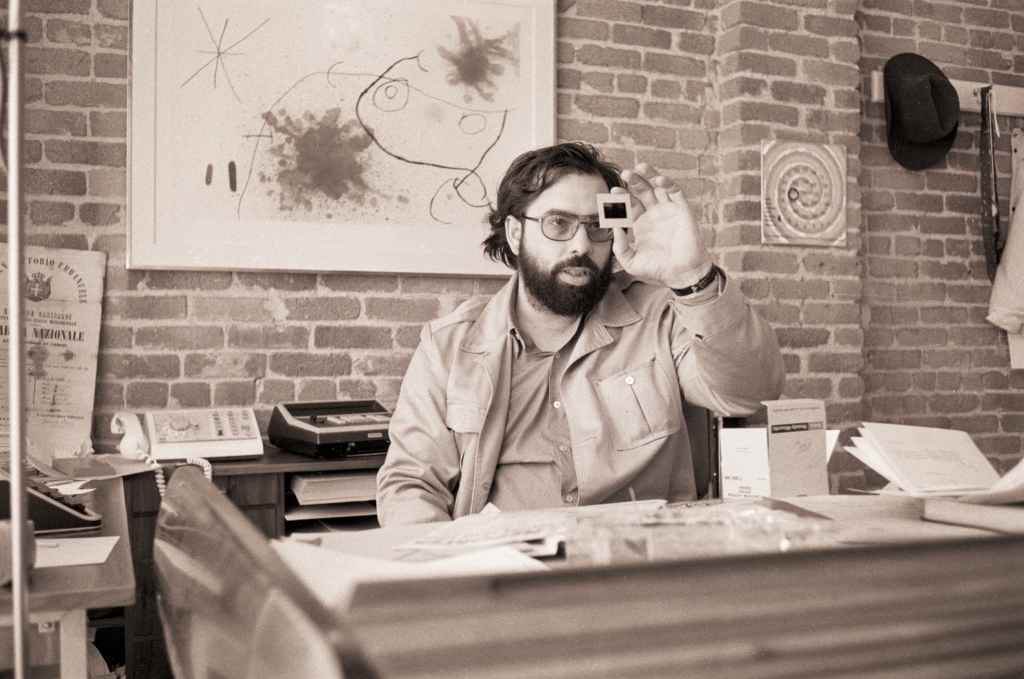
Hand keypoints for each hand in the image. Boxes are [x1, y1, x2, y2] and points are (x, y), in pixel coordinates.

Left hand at [611, 163, 713, 288]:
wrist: (682, 273)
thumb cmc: (657, 269)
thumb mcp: (631, 261)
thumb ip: (619, 246)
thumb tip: (614, 227)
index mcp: (640, 223)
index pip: (628, 205)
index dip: (621, 198)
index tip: (613, 192)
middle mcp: (654, 213)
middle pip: (641, 191)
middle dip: (633, 181)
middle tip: (625, 173)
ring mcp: (668, 209)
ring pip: (658, 187)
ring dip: (650, 175)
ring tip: (640, 167)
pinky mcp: (682, 209)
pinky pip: (675, 191)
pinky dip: (667, 183)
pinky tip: (658, 180)